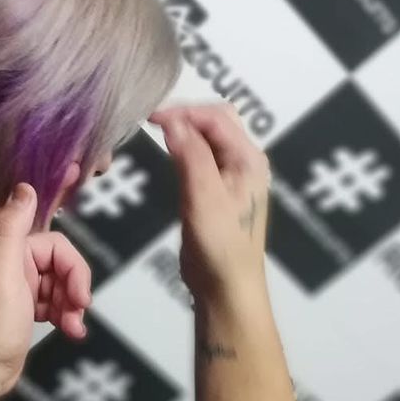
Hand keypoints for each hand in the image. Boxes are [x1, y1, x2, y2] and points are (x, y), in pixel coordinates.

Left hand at [0, 184, 92, 394]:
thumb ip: (11, 227)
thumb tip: (25, 188)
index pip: (41, 222)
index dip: (60, 218)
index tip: (77, 201)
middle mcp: (6, 256)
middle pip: (58, 254)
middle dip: (74, 280)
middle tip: (80, 304)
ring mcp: (18, 280)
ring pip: (62, 278)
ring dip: (72, 301)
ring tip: (71, 325)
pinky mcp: (27, 302)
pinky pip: (58, 297)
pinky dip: (67, 313)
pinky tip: (69, 330)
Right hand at [151, 105, 270, 300]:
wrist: (226, 289)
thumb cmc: (220, 246)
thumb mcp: (203, 197)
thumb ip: (190, 155)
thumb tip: (173, 121)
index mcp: (249, 159)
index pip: (216, 116)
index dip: (184, 111)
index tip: (150, 118)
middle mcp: (246, 163)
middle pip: (217, 122)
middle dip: (186, 116)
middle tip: (153, 123)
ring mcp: (234, 178)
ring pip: (209, 140)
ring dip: (185, 132)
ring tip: (157, 134)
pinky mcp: (220, 193)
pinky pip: (204, 159)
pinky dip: (185, 150)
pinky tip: (169, 155)